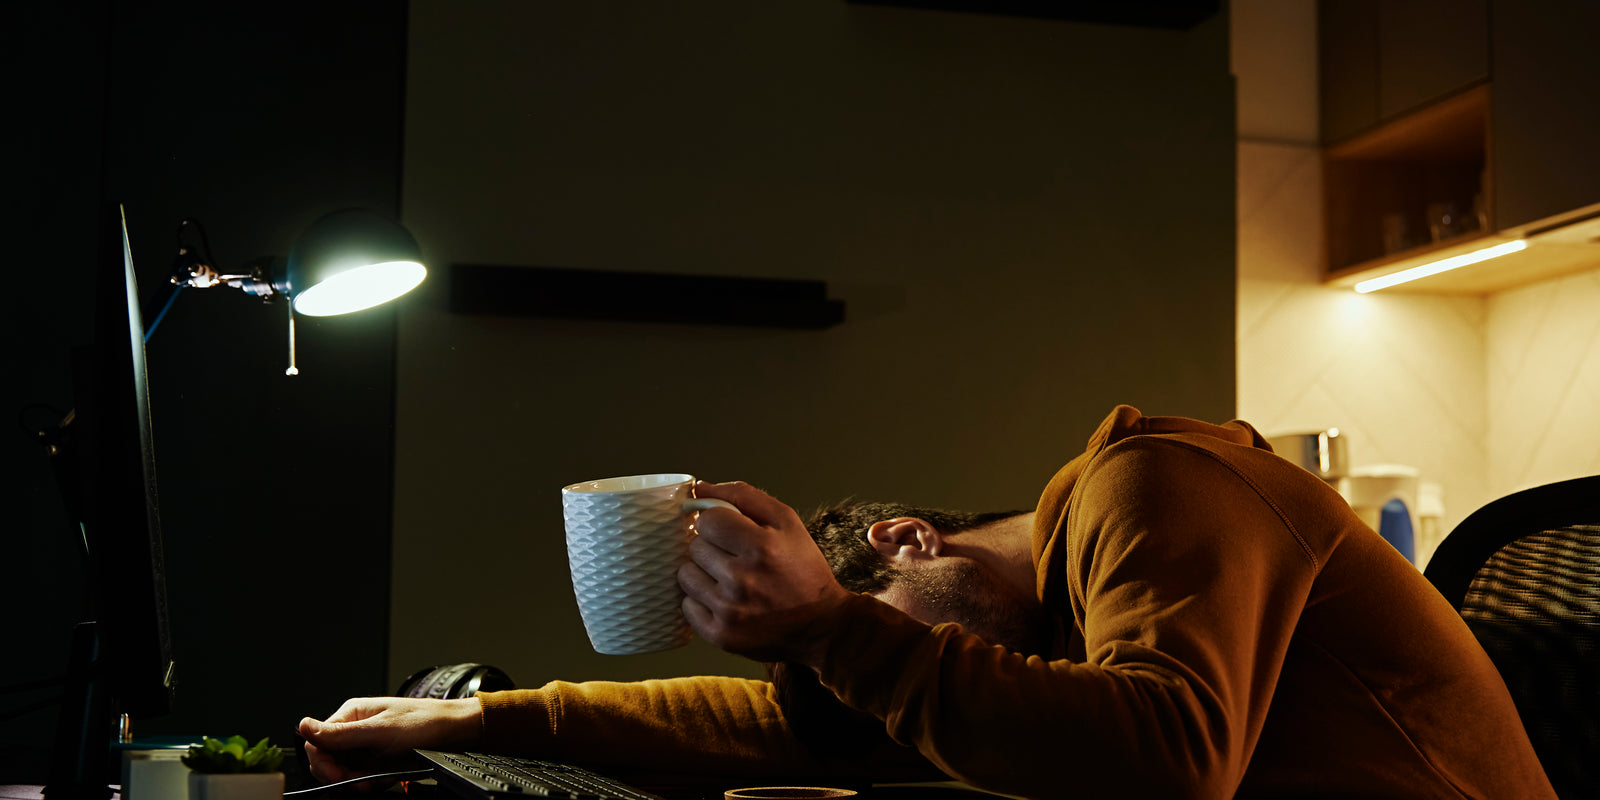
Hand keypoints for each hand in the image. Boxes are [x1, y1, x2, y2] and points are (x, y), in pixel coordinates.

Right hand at [298, 696, 481, 785]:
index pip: (317, 742)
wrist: (456, 731)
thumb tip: (303, 726)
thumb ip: (341, 734)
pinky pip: (363, 773)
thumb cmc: (425, 723)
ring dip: (357, 779)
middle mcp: (355, 726)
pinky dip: (371, 780)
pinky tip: (386, 777)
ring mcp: (367, 742)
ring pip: (345, 769)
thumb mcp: (379, 731)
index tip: (339, 778)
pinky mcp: (378, 756)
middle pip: (328, 759)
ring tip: (377, 780)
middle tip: (362, 783)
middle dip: (342, 775)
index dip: (324, 764)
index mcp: (351, 713)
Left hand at [678, 481, 853, 667]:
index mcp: (761, 546)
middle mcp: (742, 579)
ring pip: (686, 576)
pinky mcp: (721, 635)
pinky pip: (687, 606)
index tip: (731, 533)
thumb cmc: (802, 568)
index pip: (707, 520)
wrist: (821, 624)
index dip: (717, 523)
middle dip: (712, 548)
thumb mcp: (786, 521)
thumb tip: (699, 488)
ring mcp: (730, 611)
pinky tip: (725, 601)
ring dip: (703, 574)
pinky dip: (702, 602)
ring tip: (729, 579)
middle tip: (736, 558)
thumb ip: (742, 496)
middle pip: (695, 547)